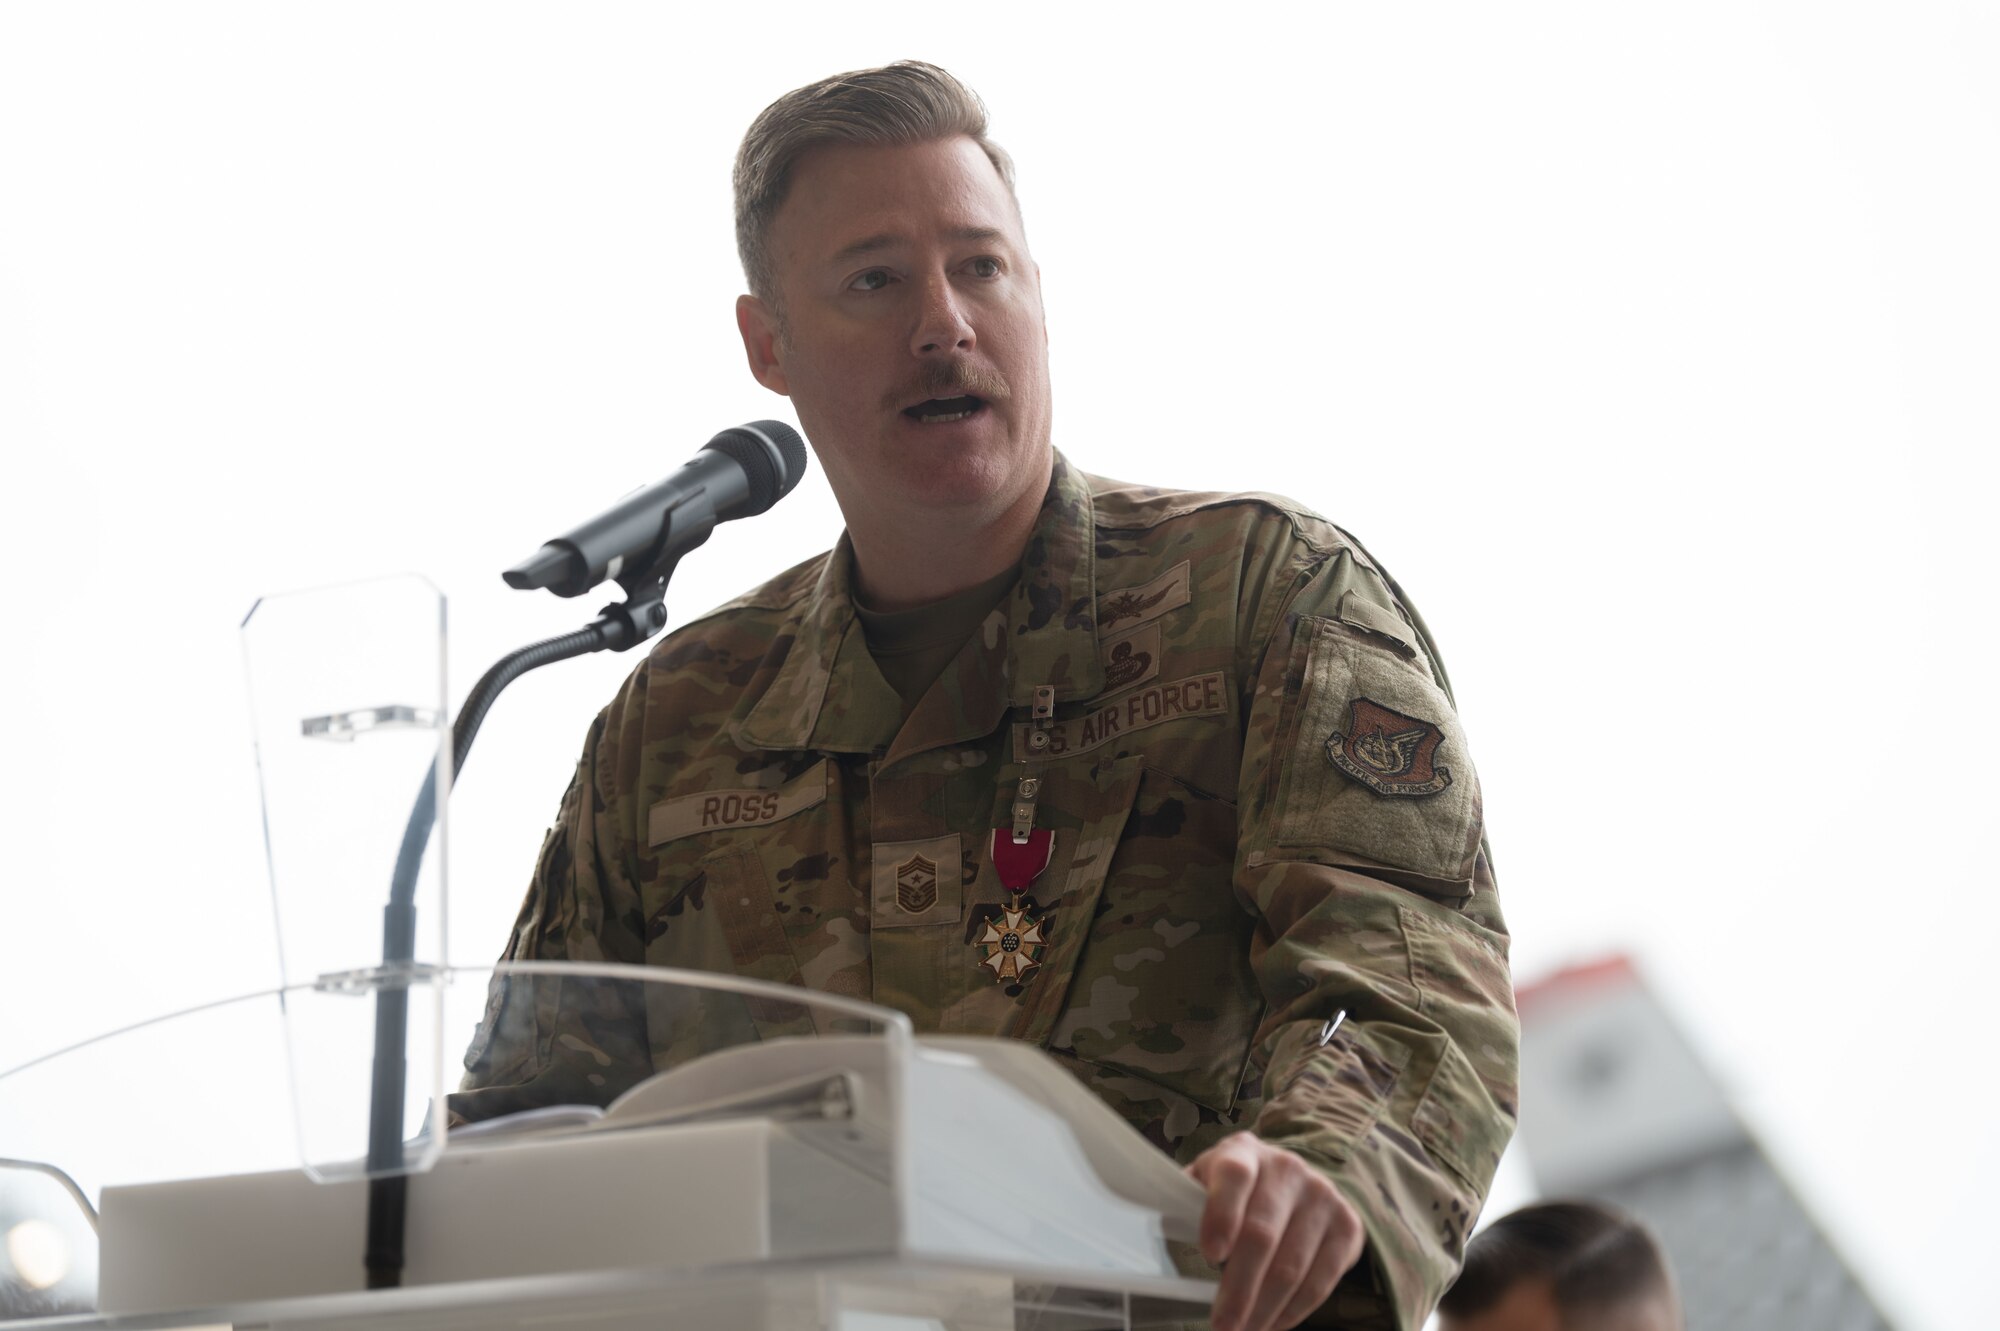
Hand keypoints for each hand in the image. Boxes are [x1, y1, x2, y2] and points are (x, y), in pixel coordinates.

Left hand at [1186, 1132, 1364, 1330]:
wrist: (1296, 1182)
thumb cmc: (1237, 1191)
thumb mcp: (1207, 1183)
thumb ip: (1185, 1202)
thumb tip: (1155, 1227)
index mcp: (1243, 1153)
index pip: (1234, 1176)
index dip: (1222, 1214)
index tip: (1210, 1254)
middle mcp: (1287, 1169)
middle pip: (1262, 1233)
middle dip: (1239, 1288)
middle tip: (1222, 1325)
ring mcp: (1322, 1196)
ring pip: (1292, 1265)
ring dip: (1265, 1308)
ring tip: (1244, 1330)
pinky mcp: (1347, 1226)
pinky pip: (1321, 1280)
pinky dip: (1294, 1310)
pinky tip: (1273, 1324)